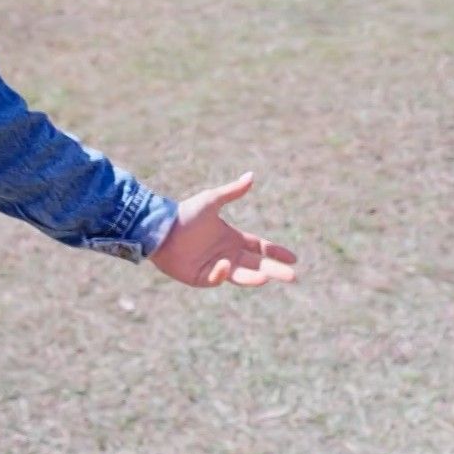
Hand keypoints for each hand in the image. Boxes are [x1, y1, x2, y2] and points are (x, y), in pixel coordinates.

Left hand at [149, 172, 297, 288]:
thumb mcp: (211, 200)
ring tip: (268, 278)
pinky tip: (222, 265)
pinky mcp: (201, 278)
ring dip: (255, 278)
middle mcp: (227, 254)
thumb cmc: (185, 214)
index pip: (260, 248)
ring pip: (241, 276)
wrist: (160, 228)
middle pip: (257, 265)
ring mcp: (215, 267)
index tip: (293, 259)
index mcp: (232, 238)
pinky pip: (216, 278)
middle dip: (275, 271)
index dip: (276, 253)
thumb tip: (252, 175)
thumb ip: (232, 191)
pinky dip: (221, 273)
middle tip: (293, 277)